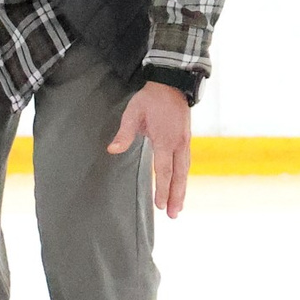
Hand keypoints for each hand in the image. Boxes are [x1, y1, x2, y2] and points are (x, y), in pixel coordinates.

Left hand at [109, 80, 193, 216]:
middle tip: (173, 215)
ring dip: (181, 190)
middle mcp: (179, 143)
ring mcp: (185, 142)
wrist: (172, 84)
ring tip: (178, 208)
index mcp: (165, 139)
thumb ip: (124, 133)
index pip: (164, 169)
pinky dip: (183, 177)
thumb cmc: (150, 99)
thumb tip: (112, 150)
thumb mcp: (133, 113)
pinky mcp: (186, 139)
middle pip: (178, 175)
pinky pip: (186, 163)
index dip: (162, 188)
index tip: (160, 205)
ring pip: (184, 170)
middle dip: (176, 196)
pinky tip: (180, 187)